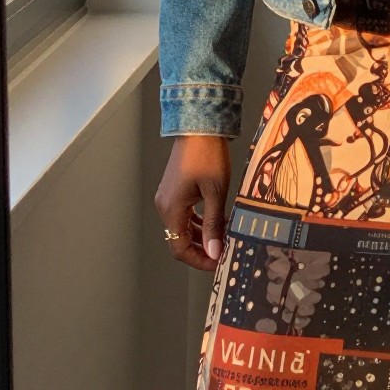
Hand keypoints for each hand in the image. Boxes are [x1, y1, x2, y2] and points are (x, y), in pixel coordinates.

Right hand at [154, 134, 230, 270]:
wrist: (199, 127)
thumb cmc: (207, 156)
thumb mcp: (216, 193)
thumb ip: (214, 225)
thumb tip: (215, 252)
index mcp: (171, 209)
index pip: (179, 248)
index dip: (199, 260)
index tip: (218, 262)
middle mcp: (165, 205)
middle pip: (179, 240)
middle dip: (202, 249)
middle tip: (224, 251)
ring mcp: (168, 197)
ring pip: (183, 227)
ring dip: (202, 235)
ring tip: (224, 236)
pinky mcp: (175, 190)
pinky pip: (185, 214)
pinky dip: (199, 221)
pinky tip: (217, 220)